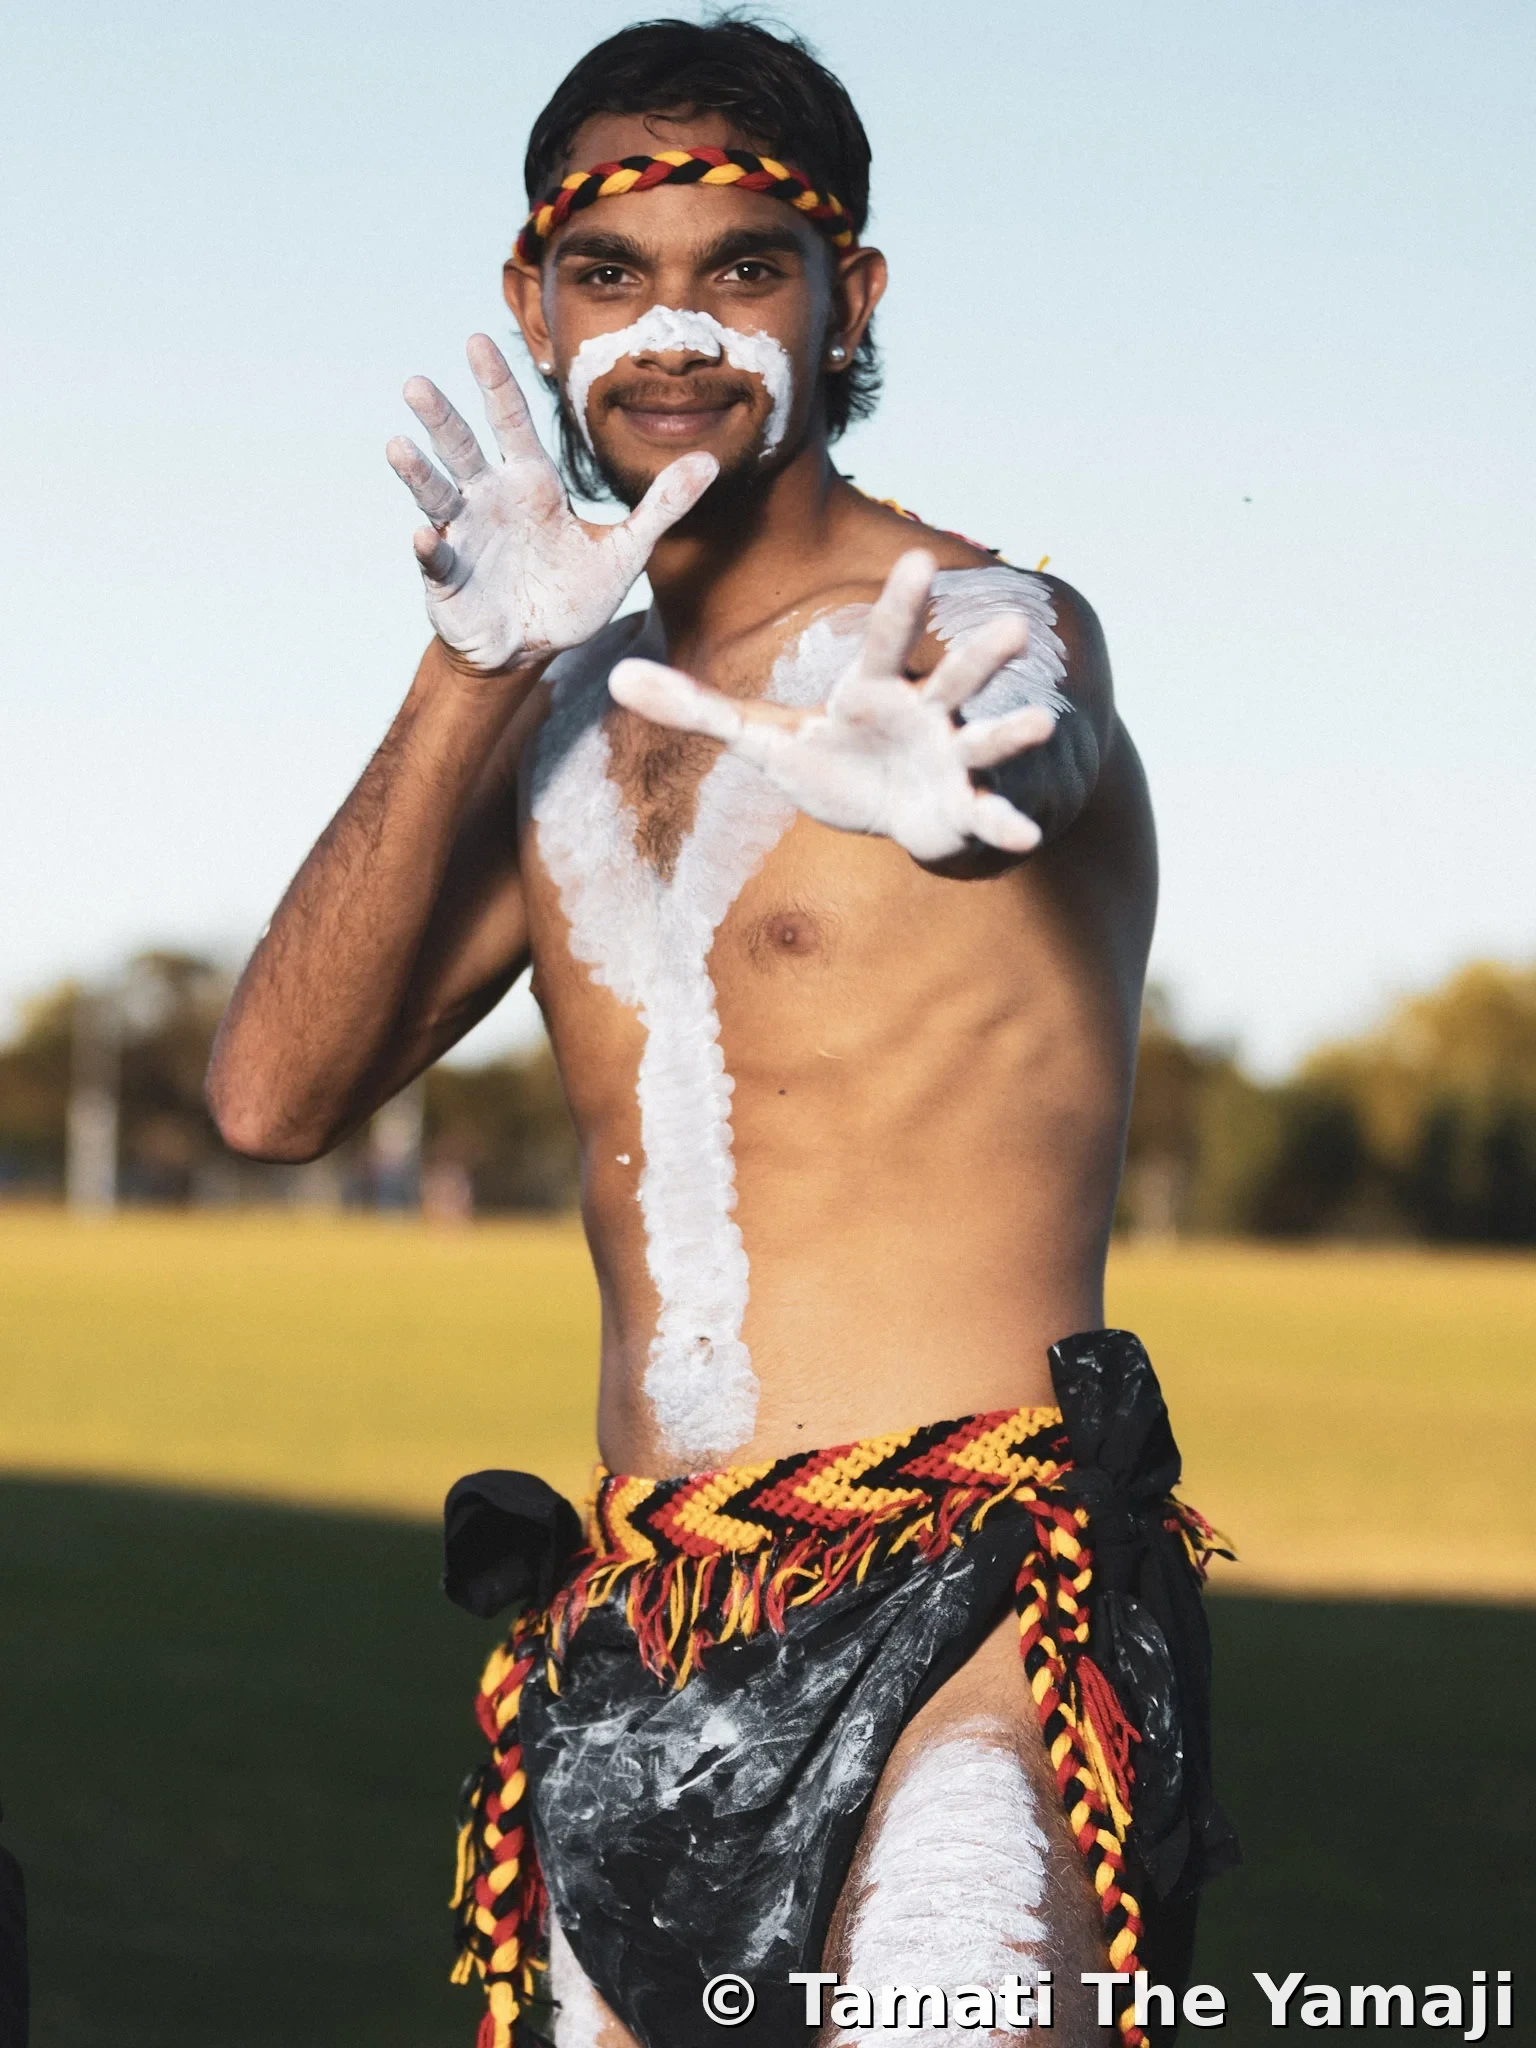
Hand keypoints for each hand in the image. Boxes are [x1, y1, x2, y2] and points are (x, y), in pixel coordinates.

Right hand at [385, 335, 717, 673]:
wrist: (533, 648)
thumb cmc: (571, 593)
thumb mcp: (626, 551)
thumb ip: (662, 506)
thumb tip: (710, 461)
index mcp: (529, 484)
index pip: (510, 422)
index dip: (496, 382)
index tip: (478, 339)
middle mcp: (488, 501)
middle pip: (461, 449)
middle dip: (440, 417)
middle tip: (416, 383)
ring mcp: (463, 538)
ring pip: (436, 496)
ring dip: (418, 473)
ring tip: (398, 447)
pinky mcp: (448, 579)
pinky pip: (436, 560)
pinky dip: (429, 548)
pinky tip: (425, 537)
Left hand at [607, 549, 1056, 861]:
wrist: (879, 815)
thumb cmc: (827, 761)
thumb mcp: (758, 738)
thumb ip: (693, 707)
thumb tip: (613, 676)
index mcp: (875, 690)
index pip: (888, 641)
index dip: (902, 605)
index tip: (924, 559)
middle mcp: (923, 715)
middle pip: (953, 680)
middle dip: (982, 658)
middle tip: (1016, 629)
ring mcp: (948, 761)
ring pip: (984, 742)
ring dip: (1011, 734)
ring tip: (1043, 723)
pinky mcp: (958, 809)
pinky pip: (986, 816)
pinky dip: (1005, 827)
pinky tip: (1028, 839)